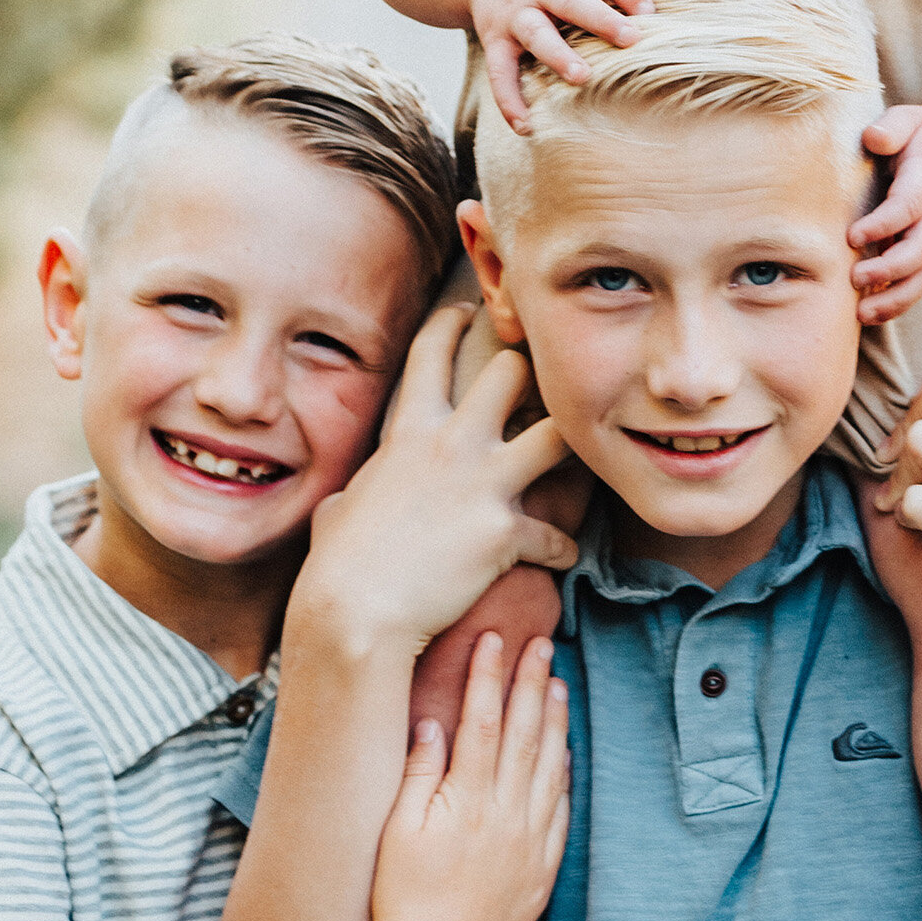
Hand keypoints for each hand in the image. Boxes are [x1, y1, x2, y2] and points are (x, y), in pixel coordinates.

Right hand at [289, 308, 575, 667]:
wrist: (357, 610)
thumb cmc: (338, 562)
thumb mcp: (339, 508)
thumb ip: (358, 492)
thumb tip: (346, 504)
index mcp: (409, 431)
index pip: (431, 353)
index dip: (452, 324)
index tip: (468, 310)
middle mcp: (452, 445)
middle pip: (512, 374)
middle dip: (531, 374)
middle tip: (545, 385)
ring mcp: (484, 485)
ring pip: (558, 436)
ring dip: (573, 446)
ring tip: (583, 457)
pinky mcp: (506, 531)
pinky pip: (554, 536)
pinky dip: (562, 548)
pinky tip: (564, 556)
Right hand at [369, 629, 569, 920]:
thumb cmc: (400, 896)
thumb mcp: (397, 829)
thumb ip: (420, 772)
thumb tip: (435, 723)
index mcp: (468, 799)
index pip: (483, 720)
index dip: (489, 676)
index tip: (494, 639)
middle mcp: (506, 815)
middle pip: (524, 734)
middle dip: (530, 684)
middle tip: (540, 645)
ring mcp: (528, 843)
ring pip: (548, 767)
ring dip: (554, 722)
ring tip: (557, 684)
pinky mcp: (540, 872)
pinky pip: (559, 812)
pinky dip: (562, 776)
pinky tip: (564, 753)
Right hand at [471, 0, 662, 129]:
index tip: (649, 9)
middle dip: (597, 18)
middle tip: (630, 38)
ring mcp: (515, 13)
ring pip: (534, 33)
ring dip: (556, 55)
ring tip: (581, 77)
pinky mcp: (495, 39)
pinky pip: (499, 71)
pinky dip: (508, 99)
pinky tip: (526, 126)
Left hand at [849, 101, 921, 321]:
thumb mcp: (909, 117)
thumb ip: (892, 126)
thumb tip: (872, 137)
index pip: (909, 205)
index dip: (885, 223)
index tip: (852, 236)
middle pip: (921, 248)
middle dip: (890, 269)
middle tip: (855, 279)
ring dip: (896, 298)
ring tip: (862, 315)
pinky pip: (919, 282)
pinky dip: (898, 303)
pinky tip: (870, 316)